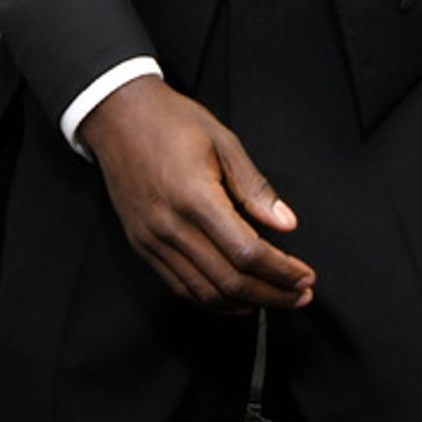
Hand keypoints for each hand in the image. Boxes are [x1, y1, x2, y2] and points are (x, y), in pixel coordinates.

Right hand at [82, 76, 315, 311]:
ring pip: (203, 293)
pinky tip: (233, 298)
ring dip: (243, 304)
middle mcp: (171, 226)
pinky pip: (179, 287)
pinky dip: (210, 300)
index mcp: (195, 197)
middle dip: (271, 295)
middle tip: (299, 295)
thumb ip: (255, 187)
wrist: (118, 117)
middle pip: (228, 281)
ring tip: (272, 298)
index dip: (281, 271)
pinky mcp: (142, 246)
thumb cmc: (170, 121)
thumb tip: (286, 222)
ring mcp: (152, 240)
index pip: (246, 252)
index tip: (303, 277)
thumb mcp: (223, 141)